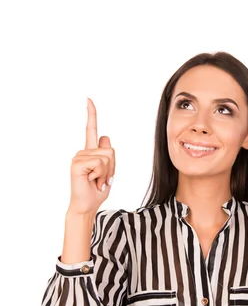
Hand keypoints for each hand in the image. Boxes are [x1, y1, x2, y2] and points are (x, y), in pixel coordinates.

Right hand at [68, 97, 115, 214]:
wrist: (87, 206)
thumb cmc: (96, 191)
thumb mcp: (108, 171)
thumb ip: (108, 156)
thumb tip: (104, 137)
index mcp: (90, 152)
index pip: (91, 129)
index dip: (91, 113)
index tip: (88, 99)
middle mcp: (83, 152)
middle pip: (110, 150)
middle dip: (112, 167)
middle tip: (102, 179)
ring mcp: (79, 157)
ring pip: (107, 157)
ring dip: (107, 173)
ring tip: (96, 181)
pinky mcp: (77, 163)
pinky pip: (100, 163)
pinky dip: (101, 175)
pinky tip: (92, 181)